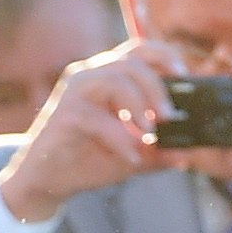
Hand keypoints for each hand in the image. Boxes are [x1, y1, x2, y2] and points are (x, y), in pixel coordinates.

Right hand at [0, 42, 172, 226]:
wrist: (45, 182)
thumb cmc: (85, 160)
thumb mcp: (130, 155)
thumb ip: (157, 152)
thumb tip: (186, 155)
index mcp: (107, 77)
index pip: (139, 50)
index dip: (164, 56)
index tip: (184, 74)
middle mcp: (90, 75)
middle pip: (132, 62)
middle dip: (156, 87)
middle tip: (169, 116)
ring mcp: (74, 91)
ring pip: (116, 80)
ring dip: (139, 106)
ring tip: (151, 134)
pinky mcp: (64, 113)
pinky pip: (99, 119)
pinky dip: (120, 140)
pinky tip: (130, 159)